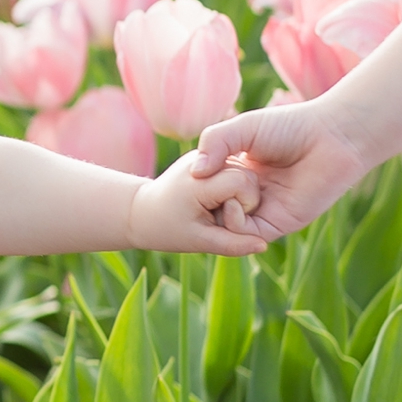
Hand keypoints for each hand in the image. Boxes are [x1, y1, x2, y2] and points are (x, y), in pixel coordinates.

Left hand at [124, 150, 267, 254]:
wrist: (140, 212)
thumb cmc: (166, 229)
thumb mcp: (200, 241)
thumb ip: (232, 243)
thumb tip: (262, 246)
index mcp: (198, 180)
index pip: (242, 184)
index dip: (243, 204)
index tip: (223, 216)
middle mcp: (201, 160)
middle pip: (246, 177)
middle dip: (243, 199)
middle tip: (217, 214)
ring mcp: (203, 154)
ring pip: (244, 172)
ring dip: (239, 192)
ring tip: (214, 207)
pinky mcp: (207, 155)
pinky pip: (235, 169)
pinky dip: (232, 186)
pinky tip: (217, 198)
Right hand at [189, 98, 367, 242]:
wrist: (330, 138)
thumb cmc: (290, 127)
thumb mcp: (241, 128)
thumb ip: (214, 143)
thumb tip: (195, 173)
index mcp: (241, 170)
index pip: (209, 188)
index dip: (196, 185)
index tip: (184, 177)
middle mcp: (251, 193)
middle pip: (215, 209)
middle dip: (202, 204)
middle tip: (192, 193)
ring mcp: (264, 210)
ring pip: (228, 225)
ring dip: (218, 213)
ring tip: (218, 193)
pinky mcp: (278, 224)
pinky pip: (247, 234)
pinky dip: (234, 224)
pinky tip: (233, 203)